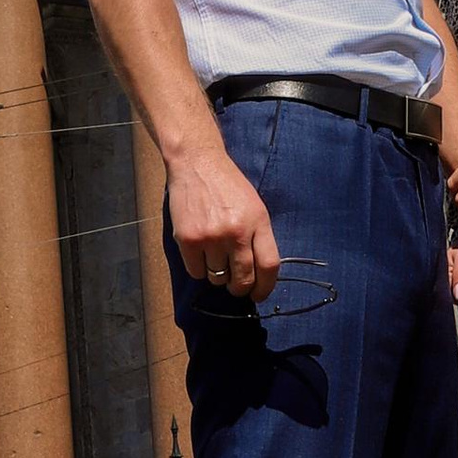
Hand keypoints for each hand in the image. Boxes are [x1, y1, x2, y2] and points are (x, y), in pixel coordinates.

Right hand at [168, 138, 280, 303]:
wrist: (197, 163)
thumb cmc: (228, 186)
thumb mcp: (254, 206)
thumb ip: (259, 238)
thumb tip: (259, 275)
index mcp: (258, 222)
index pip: (269, 266)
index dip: (265, 287)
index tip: (259, 294)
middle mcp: (236, 232)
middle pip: (243, 279)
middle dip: (240, 288)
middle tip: (236, 286)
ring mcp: (211, 237)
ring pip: (217, 278)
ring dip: (217, 275)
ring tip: (214, 255)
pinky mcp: (188, 239)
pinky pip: (196, 272)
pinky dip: (198, 268)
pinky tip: (199, 251)